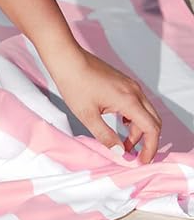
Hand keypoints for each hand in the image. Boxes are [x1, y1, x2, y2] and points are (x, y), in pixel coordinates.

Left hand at [49, 46, 162, 163]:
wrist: (67, 59)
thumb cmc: (74, 84)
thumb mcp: (87, 115)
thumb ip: (105, 135)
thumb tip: (119, 152)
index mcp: (129, 101)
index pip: (152, 129)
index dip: (150, 147)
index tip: (142, 161)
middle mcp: (135, 92)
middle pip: (153, 121)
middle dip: (146, 140)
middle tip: (134, 154)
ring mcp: (130, 85)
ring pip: (146, 112)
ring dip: (139, 129)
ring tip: (123, 142)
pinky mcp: (124, 82)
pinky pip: (138, 103)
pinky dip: (134, 117)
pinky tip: (121, 123)